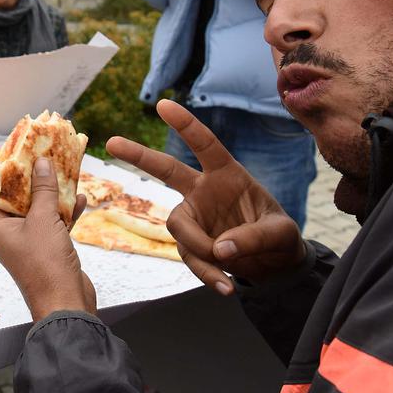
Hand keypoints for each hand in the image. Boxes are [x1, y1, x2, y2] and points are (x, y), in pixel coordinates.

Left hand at [0, 158, 93, 322]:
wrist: (65, 303)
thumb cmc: (45, 264)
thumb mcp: (43, 220)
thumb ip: (43, 189)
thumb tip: (42, 162)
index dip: (0, 167)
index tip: (15, 148)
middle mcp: (8, 231)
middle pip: (15, 195)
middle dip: (31, 174)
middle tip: (43, 153)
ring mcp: (28, 239)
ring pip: (37, 206)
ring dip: (51, 190)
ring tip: (65, 168)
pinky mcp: (47, 246)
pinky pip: (53, 221)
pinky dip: (65, 210)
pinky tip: (80, 197)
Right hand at [106, 100, 304, 293]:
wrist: (275, 265)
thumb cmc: (280, 238)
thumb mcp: (280, 234)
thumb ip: (254, 237)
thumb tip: (220, 250)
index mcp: (228, 174)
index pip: (205, 145)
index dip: (186, 125)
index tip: (163, 105)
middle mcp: (204, 192)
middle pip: (166, 170)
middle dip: (138, 156)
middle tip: (112, 142)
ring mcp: (195, 217)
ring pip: (177, 226)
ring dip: (199, 248)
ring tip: (228, 272)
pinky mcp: (192, 244)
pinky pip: (190, 257)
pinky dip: (207, 274)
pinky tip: (226, 287)